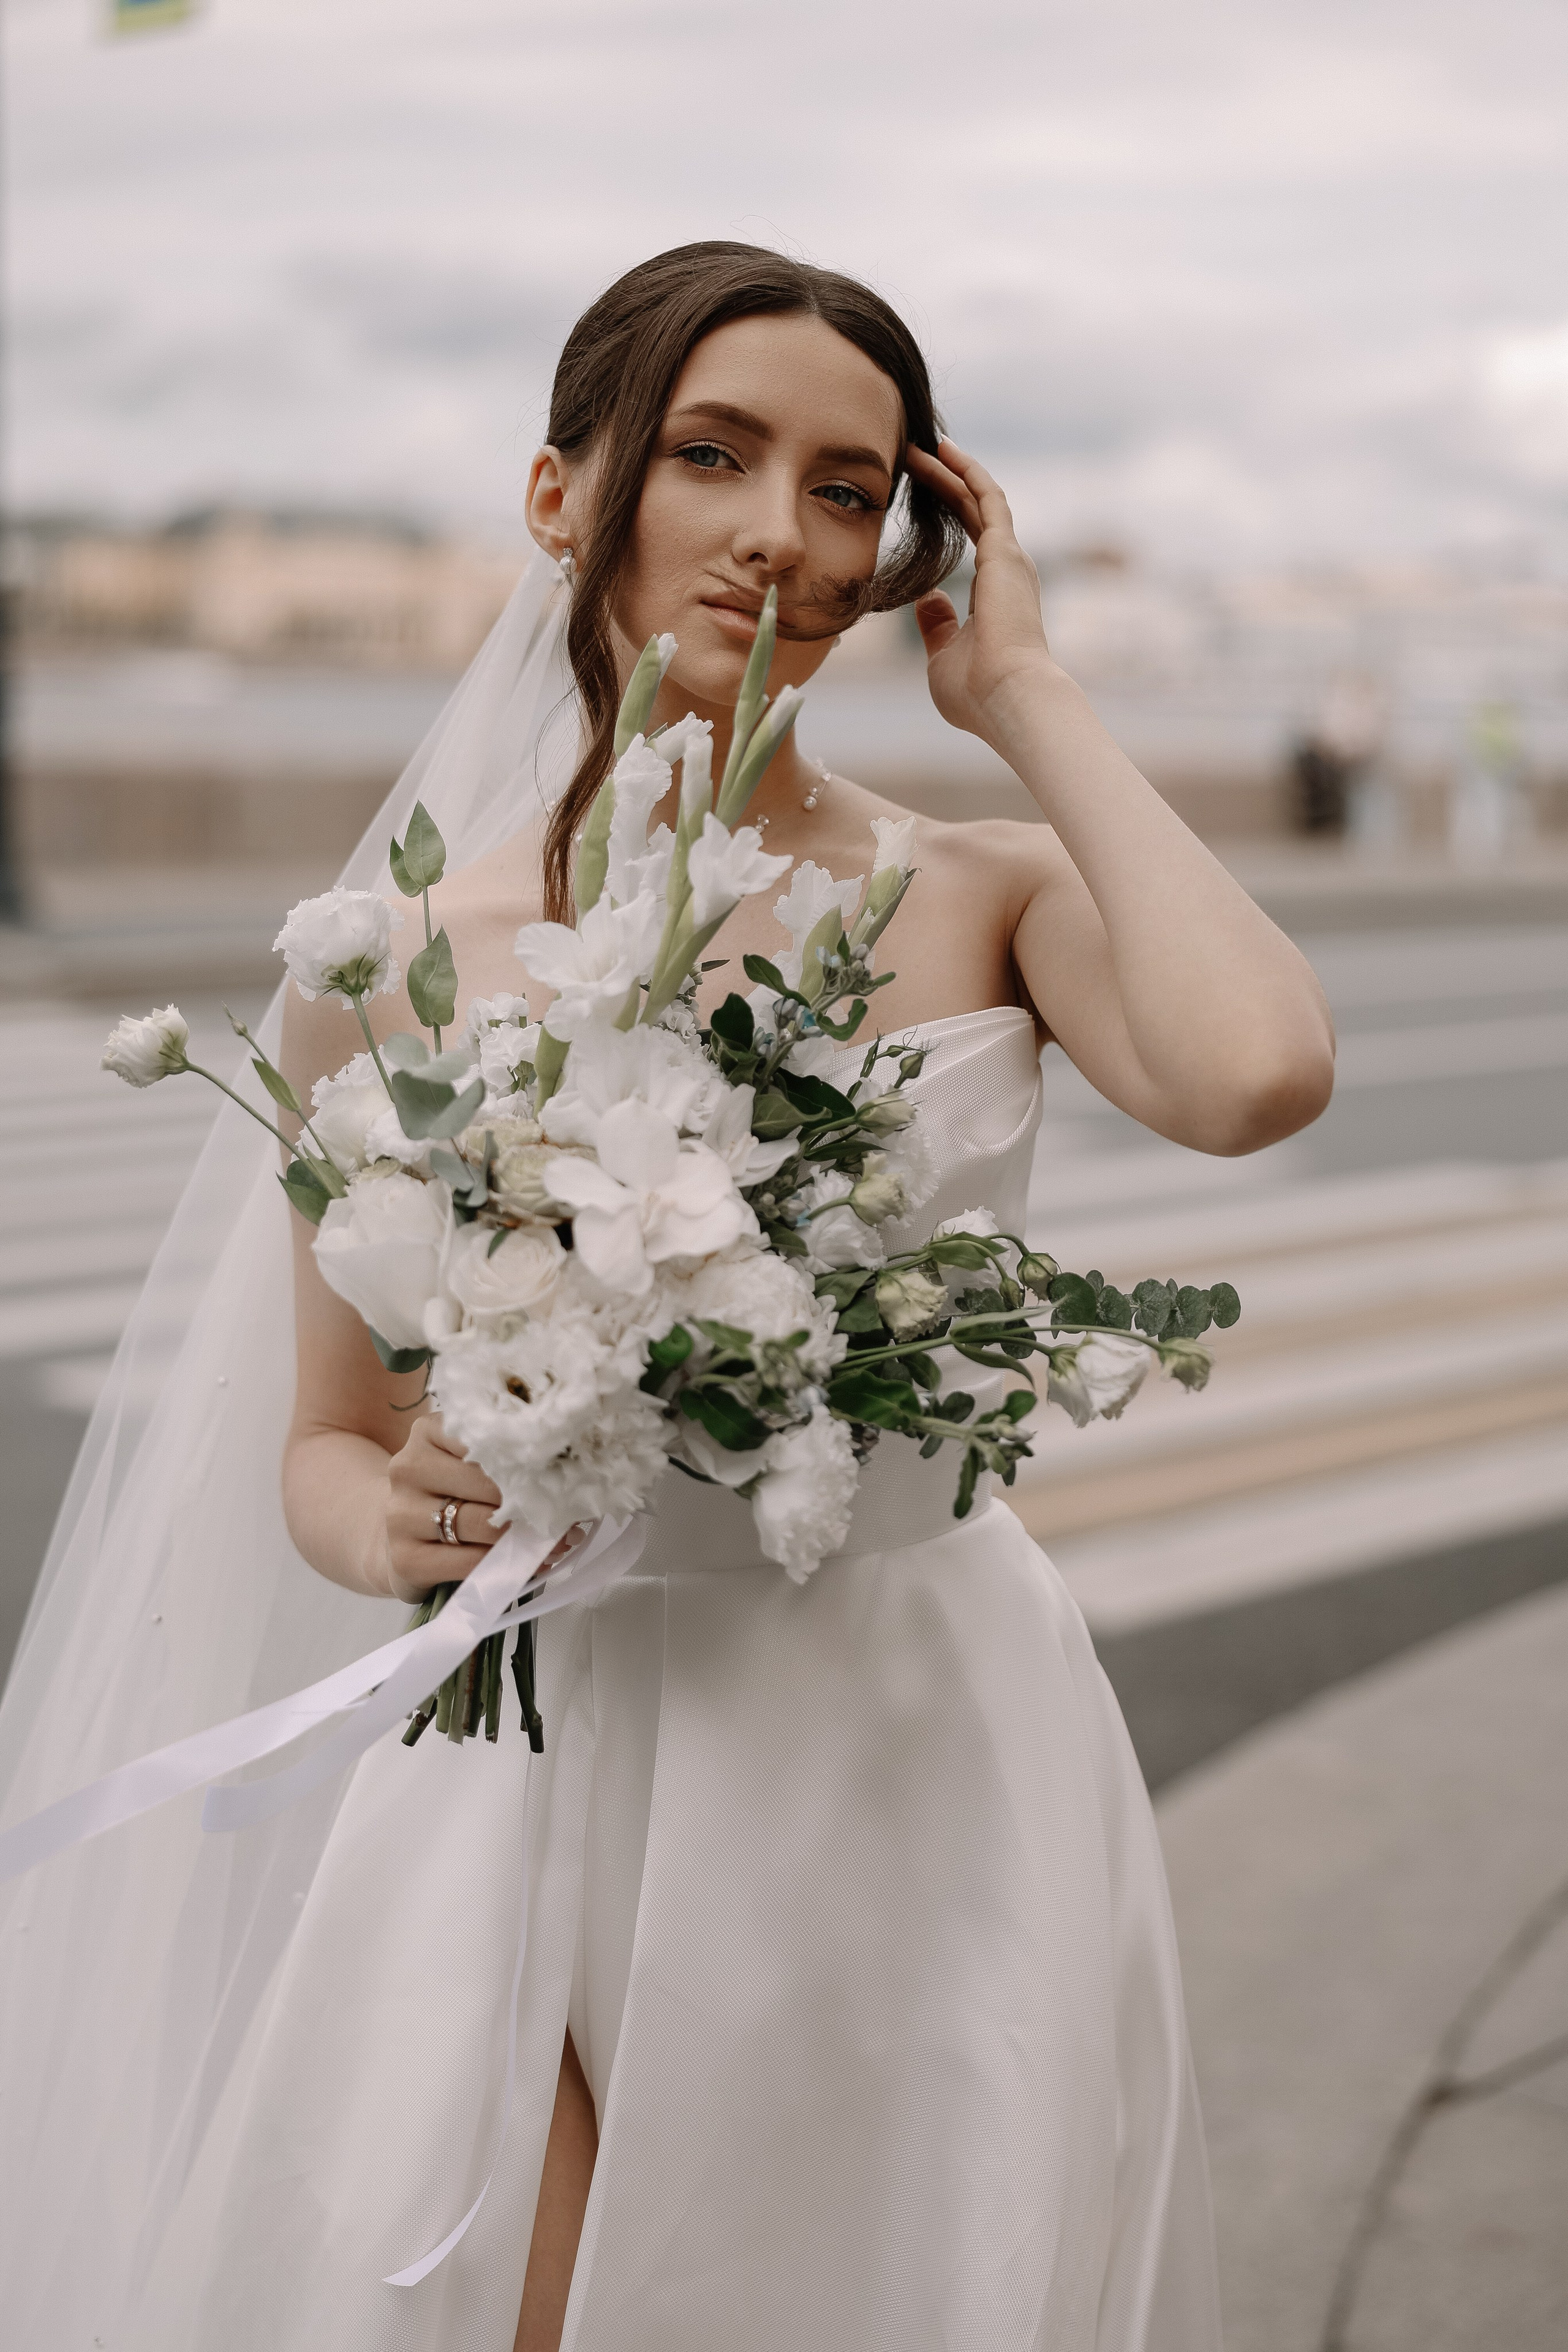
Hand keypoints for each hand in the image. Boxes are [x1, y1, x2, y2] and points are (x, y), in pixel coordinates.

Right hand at [381, 1413, 584, 1602]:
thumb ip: (502, 1461)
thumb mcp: (465, 1463)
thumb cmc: (448, 1494)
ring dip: (523, 1537)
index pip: (487, 1437)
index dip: (528, 1458)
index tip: (560, 1472)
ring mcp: (401, 1515)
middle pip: (487, 1483)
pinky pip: (468, 1562)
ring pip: (480, 1524)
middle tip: (565, 1515)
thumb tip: (570, 1481)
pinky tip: (526, 1564)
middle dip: (530, 1501)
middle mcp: (408, 1467)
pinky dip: (504, 1566)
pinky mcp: (405, 1559)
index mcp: (428, 1431)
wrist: (397, 1536)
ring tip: (555, 1542)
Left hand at [904, 438, 1054, 749]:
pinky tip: (943, 449)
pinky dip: (967, 471)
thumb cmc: (976, 693)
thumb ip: (935, 626)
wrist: (1008, 698)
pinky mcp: (1005, 551)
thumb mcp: (942, 658)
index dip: (948, 512)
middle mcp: (1007, 570)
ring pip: (978, 498)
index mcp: (994, 594)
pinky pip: (986, 497)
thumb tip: (926, 599)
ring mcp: (1009, 558)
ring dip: (952, 469)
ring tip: (921, 444)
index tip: (921, 492)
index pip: (971, 539)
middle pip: (973, 511)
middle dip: (946, 481)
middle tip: (915, 455)